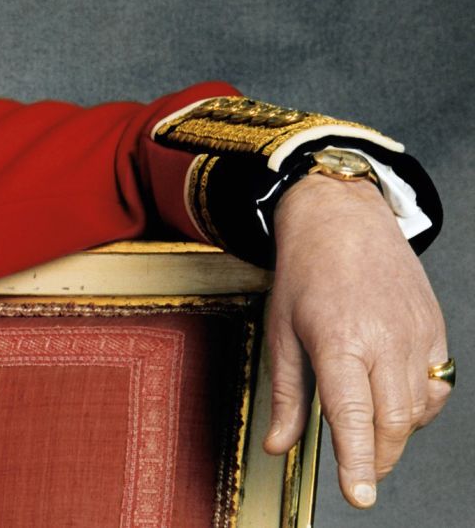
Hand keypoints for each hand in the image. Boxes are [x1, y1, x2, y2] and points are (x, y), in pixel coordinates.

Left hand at [263, 173, 450, 507]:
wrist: (342, 220)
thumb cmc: (306, 273)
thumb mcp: (281, 331)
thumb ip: (285, 395)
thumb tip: (278, 445)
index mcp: (338, 340)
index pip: (351, 415)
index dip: (356, 460)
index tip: (358, 495)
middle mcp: (383, 340)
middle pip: (393, 422)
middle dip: (379, 458)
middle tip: (360, 471)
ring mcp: (415, 335)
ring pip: (418, 410)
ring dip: (397, 433)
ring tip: (370, 430)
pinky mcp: (435, 331)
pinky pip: (437, 387)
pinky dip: (419, 407)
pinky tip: (394, 401)